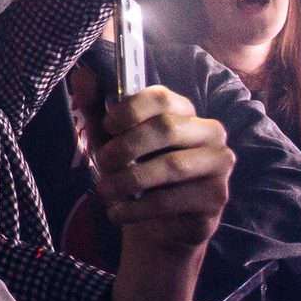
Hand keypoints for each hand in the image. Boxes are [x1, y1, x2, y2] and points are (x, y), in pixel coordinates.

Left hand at [92, 86, 234, 257]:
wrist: (159, 226)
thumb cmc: (136, 172)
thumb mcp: (111, 141)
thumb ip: (97, 108)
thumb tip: (82, 74)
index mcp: (185, 111)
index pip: (162, 97)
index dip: (131, 109)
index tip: (108, 126)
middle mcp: (210, 131)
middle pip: (166, 128)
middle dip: (126, 147)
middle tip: (102, 163)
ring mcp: (219, 163)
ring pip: (171, 166)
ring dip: (129, 180)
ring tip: (104, 191)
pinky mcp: (217, 196)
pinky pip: (173, 199)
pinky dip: (138, 208)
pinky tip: (118, 213)